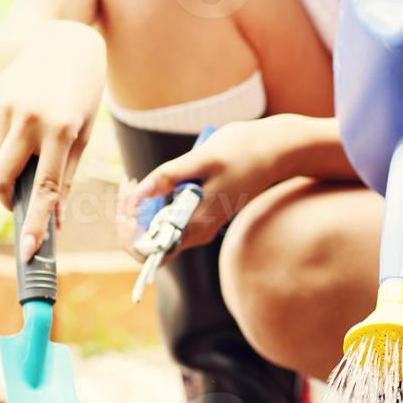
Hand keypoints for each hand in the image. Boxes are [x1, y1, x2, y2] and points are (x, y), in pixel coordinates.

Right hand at [0, 20, 105, 260]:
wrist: (64, 41)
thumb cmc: (82, 95)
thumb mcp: (84, 134)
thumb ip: (66, 178)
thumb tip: (55, 222)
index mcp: (61, 130)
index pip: (45, 188)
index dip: (36, 223)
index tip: (27, 251)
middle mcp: (29, 118)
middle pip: (1, 178)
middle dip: (7, 201)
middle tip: (19, 207)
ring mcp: (5, 105)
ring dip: (8, 169)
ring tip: (30, 151)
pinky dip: (4, 142)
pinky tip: (23, 121)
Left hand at [129, 116, 303, 252]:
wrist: (273, 151)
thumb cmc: (242, 152)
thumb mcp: (203, 158)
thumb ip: (169, 176)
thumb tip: (137, 196)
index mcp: (196, 226)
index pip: (151, 251)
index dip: (131, 232)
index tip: (129, 202)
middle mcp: (196, 232)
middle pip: (149, 241)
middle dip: (131, 216)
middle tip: (130, 185)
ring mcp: (198, 223)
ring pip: (156, 228)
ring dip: (139, 209)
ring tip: (135, 181)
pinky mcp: (199, 211)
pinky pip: (166, 216)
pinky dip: (152, 203)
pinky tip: (149, 182)